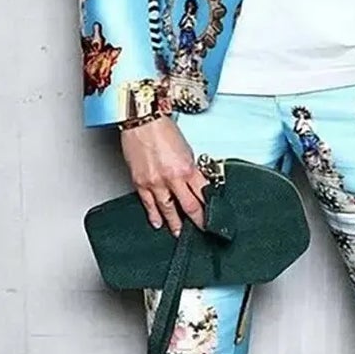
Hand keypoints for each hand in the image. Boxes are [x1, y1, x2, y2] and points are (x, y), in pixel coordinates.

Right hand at [119, 118, 205, 235]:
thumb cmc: (162, 129)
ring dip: (176, 224)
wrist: (141, 120)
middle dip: (198, 221)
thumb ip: (191, 169)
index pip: (204, 195)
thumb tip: (195, 183)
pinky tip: (158, 223)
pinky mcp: (140, 183)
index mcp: (188, 168)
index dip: (210, 208)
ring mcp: (156, 183)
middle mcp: (173, 178)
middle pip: (190, 207)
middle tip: (202, 230)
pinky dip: (154, 215)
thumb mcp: (186, 149)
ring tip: (180, 233)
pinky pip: (149, 204)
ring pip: (169, 210)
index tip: (214, 217)